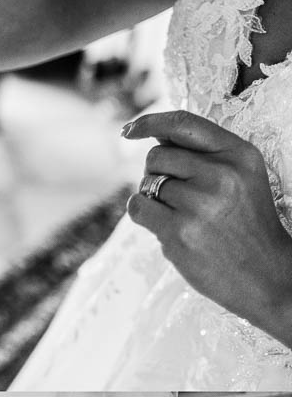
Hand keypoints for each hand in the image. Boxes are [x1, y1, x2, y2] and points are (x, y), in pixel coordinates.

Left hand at [123, 110, 291, 342]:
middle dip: (158, 173)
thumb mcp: (242, 177)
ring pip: (146, 183)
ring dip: (154, 198)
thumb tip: (154, 135)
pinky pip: (137, 208)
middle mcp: (221, 174)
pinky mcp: (178, 232)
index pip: (183, 124)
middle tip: (180, 196)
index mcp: (240, 155)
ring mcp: (199, 204)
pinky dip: (144, 215)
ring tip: (183, 215)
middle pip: (157, 156)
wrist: (266, 274)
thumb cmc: (247, 223)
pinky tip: (168, 227)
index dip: (149, 122)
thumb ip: (205, 154)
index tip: (130, 130)